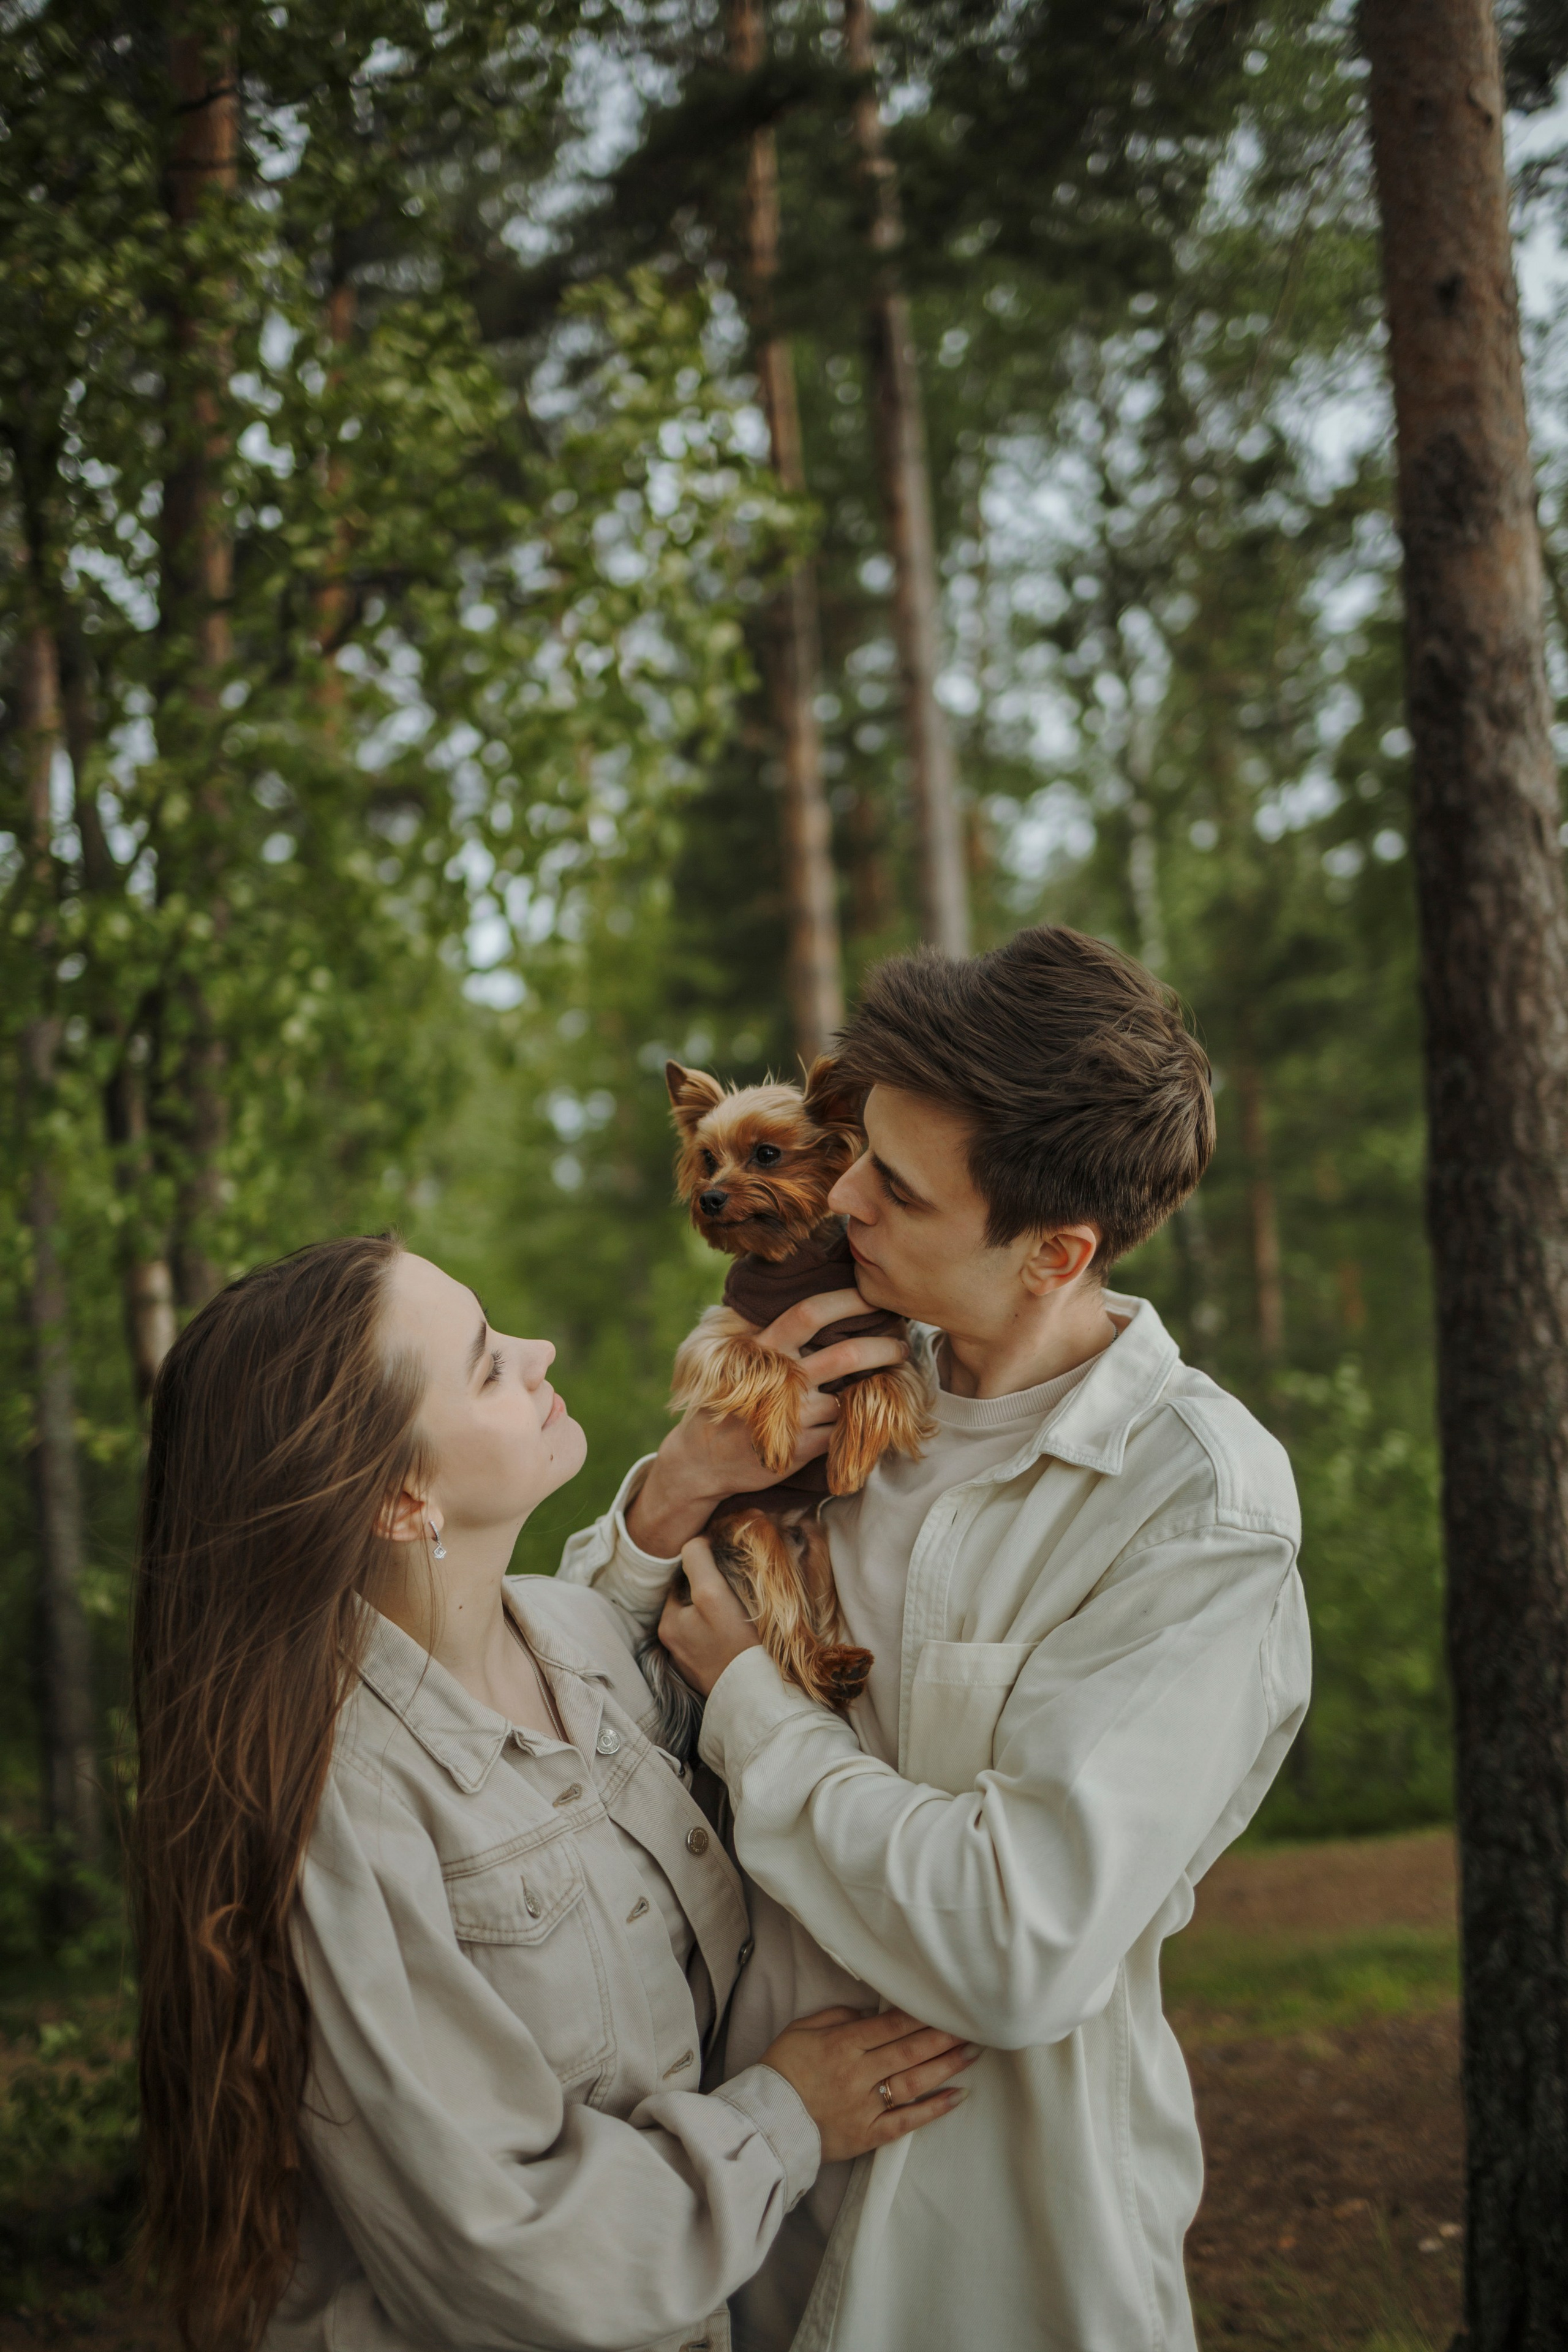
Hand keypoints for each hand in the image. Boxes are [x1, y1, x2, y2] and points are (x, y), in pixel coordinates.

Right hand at [626, 1291, 907, 1556]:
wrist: (703, 1460)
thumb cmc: (731, 1401)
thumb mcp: (741, 1360)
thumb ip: (772, 1336)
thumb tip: (812, 1301)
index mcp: (765, 1349)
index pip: (809, 1314)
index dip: (846, 1300)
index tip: (874, 1294)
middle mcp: (781, 1380)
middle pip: (845, 1356)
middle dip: (882, 1347)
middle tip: (902, 1345)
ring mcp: (793, 1417)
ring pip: (851, 1396)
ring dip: (874, 1389)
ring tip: (888, 1381)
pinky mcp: (802, 1449)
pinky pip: (844, 1430)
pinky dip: (857, 1422)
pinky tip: (863, 1417)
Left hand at [657, 1537, 761, 1696]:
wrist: (759, 1698)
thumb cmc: (737, 1644)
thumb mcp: (712, 1593)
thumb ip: (698, 1561)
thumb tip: (696, 1540)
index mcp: (668, 1623)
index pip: (683, 1580)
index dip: (704, 1568)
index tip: (727, 1566)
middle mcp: (674, 1645)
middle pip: (694, 1602)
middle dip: (713, 1592)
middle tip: (740, 1587)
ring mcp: (693, 1664)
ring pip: (706, 1623)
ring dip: (721, 1614)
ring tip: (746, 1611)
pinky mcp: (712, 1676)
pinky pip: (717, 1645)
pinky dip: (727, 1636)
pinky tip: (746, 1636)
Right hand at [761, 2005, 978, 2164]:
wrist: (764, 2123)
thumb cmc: (781, 2070)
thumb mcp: (801, 2030)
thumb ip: (837, 2018)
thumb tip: (869, 2015)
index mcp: (842, 2045)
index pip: (890, 2026)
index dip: (920, 2015)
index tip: (945, 2005)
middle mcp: (857, 2075)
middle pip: (908, 2051)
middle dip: (942, 2036)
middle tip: (972, 2024)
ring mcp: (864, 2107)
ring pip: (912, 2084)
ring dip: (945, 2067)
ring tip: (971, 2054)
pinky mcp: (867, 2136)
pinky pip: (905, 2122)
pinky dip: (932, 2110)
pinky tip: (956, 2097)